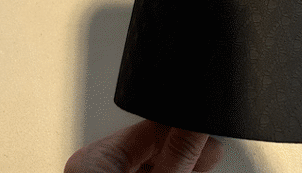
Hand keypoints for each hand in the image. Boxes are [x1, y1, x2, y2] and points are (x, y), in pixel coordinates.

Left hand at [64, 119, 223, 172]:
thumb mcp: (159, 183)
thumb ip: (179, 154)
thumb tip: (198, 121)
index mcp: (92, 161)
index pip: (150, 127)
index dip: (184, 127)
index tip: (207, 129)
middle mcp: (90, 170)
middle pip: (151, 146)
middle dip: (184, 149)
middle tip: (211, 153)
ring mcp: (98, 180)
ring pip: (148, 163)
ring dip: (177, 163)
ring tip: (203, 162)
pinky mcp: (106, 186)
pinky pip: (139, 173)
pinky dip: (162, 173)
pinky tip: (184, 172)